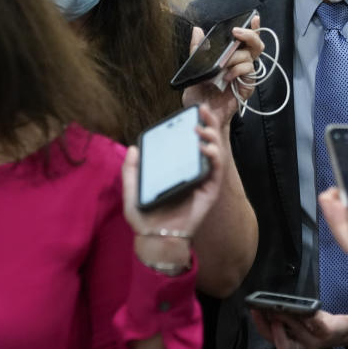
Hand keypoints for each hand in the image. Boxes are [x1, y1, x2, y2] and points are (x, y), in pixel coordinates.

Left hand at [122, 104, 225, 267]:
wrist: (155, 238)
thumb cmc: (145, 217)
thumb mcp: (132, 189)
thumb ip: (131, 170)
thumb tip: (134, 147)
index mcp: (179, 169)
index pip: (190, 142)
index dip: (193, 125)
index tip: (190, 111)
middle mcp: (194, 172)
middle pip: (206, 143)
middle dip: (208, 124)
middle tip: (202, 110)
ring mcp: (204, 181)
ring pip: (215, 153)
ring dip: (212, 137)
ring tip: (201, 128)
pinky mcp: (210, 191)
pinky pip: (216, 170)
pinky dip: (214, 157)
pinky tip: (205, 148)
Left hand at [181, 16, 264, 126]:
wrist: (201, 114)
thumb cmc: (199, 94)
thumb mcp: (194, 68)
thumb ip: (197, 49)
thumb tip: (197, 30)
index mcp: (230, 58)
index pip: (244, 40)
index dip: (252, 28)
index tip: (254, 18)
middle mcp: (240, 64)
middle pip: (255, 44)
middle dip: (249, 35)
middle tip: (237, 33)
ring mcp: (245, 75)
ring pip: (249, 55)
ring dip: (234, 56)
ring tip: (222, 65)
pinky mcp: (248, 86)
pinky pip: (248, 69)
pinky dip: (236, 69)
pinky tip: (226, 77)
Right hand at [250, 309, 347, 348]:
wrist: (345, 330)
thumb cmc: (318, 324)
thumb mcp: (300, 322)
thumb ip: (285, 317)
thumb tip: (269, 305)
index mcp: (293, 344)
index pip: (272, 340)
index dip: (262, 328)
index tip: (256, 312)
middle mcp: (302, 346)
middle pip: (283, 344)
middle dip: (272, 328)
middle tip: (266, 311)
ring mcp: (315, 341)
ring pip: (297, 331)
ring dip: (288, 318)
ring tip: (282, 307)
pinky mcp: (327, 332)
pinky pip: (317, 324)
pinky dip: (310, 315)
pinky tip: (306, 309)